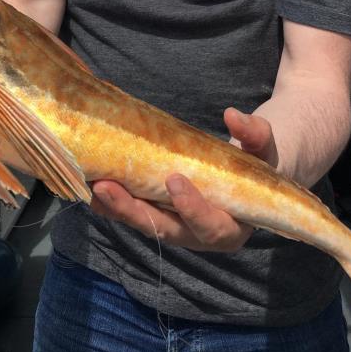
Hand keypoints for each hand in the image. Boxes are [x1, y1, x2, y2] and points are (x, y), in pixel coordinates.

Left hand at [90, 108, 277, 252]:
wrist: (242, 171)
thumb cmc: (255, 161)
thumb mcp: (263, 148)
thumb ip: (255, 134)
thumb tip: (233, 116)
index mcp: (231, 227)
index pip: (210, 225)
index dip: (192, 207)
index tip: (175, 181)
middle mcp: (196, 235)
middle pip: (163, 229)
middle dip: (133, 211)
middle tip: (108, 187)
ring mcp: (172, 226)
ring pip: (140, 222)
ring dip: (114, 206)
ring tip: (91, 184)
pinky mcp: (153, 213)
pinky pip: (128, 212)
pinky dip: (107, 202)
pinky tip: (87, 184)